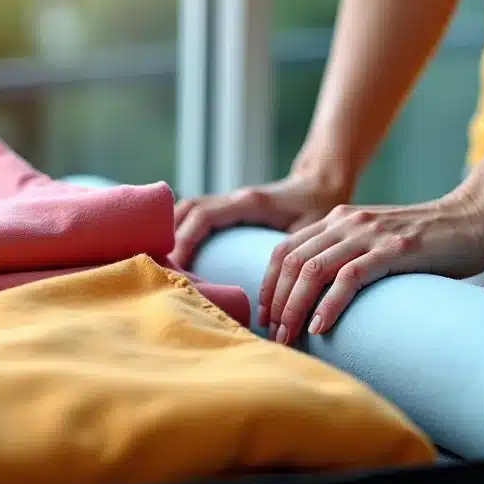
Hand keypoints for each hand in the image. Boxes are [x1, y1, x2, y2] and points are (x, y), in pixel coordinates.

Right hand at [171, 172, 351, 269]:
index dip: (186, 240)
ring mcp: (230, 201)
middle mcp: (235, 199)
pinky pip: (197, 214)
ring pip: (188, 210)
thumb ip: (295, 258)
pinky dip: (182, 229)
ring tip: (161, 261)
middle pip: (188, 210)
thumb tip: (285, 300)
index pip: (204, 216)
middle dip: (170, 236)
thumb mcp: (309, 231)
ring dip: (172, 231)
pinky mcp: (229, 208)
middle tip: (160, 267)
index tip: (176, 267)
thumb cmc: (319, 209)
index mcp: (250, 202)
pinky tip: (174, 252)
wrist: (323, 183)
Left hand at [260, 184, 483, 344]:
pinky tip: (321, 326)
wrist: (478, 217)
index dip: (269, 285)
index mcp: (340, 219)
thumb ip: (352, 258)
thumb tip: (323, 301)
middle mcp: (348, 222)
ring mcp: (372, 234)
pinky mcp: (396, 249)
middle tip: (274, 334)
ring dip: (295, 307)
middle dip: (277, 301)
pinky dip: (329, 303)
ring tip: (290, 336)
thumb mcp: (380, 243)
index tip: (266, 317)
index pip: (285, 249)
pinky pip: (350, 276)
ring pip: (314, 269)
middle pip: (292, 261)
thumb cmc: (433, 241)